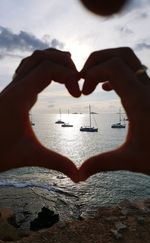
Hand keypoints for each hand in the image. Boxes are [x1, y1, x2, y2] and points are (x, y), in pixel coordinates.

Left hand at [0, 48, 80, 181]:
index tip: (78, 95)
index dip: (68, 75)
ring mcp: (11, 88)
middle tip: (77, 78)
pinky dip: (42, 67)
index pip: (47, 69)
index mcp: (19, 97)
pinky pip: (26, 70)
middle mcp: (14, 88)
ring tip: (69, 71)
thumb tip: (78, 177)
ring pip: (31, 61)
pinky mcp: (11, 93)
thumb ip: (57, 163)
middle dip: (63, 62)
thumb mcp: (30, 156)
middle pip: (40, 58)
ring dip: (52, 61)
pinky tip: (51, 79)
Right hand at [79, 47, 149, 179]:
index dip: (92, 73)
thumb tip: (78, 175)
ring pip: (128, 59)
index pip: (113, 67)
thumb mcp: (129, 160)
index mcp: (140, 101)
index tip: (83, 92)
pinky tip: (108, 89)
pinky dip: (116, 72)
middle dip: (97, 61)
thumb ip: (101, 164)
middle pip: (121, 54)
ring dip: (106, 64)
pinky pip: (133, 70)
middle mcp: (147, 89)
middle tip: (84, 79)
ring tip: (93, 84)